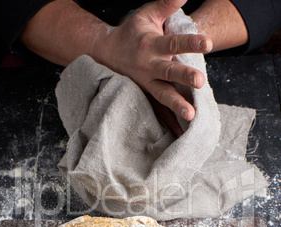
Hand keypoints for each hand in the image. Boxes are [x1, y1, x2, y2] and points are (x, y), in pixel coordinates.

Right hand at [95, 0, 211, 122]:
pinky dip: (168, 119)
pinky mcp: (144, 94)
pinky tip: (180, 129)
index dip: (190, 42)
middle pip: (168, 72)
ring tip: (190, 115)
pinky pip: (157, 108)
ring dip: (176, 104)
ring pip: (162, 94)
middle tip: (199, 81)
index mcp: (150, 45)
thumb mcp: (146, 15)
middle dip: (184, 76)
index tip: (207, 43)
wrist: (104, 54)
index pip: (173, 42)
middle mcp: (148, 66)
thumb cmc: (130, 34)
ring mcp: (145, 83)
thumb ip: (166, 5)